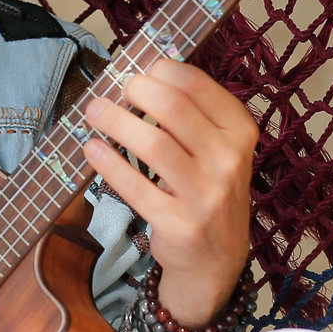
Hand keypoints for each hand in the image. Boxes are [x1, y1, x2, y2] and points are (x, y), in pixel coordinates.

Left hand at [81, 59, 254, 327]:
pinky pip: (135, 186)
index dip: (161, 70)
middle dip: (136, 90)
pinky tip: (92, 149)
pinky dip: (108, 163)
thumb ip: (191, 116)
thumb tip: (142, 75)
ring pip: (152, 143)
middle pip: (173, 107)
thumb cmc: (208, 190)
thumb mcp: (218, 151)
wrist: (217, 260)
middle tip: (116, 91)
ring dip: (114, 121)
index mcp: (240, 133)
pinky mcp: (179, 224)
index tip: (141, 72)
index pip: (196, 85)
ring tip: (94, 111)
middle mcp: (229, 161)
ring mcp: (206, 195)